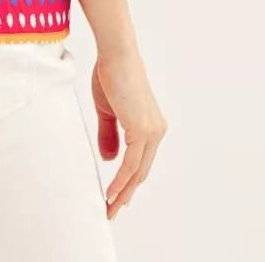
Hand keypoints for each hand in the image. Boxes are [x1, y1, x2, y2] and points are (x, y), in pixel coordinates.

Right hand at [91, 48, 167, 218]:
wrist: (116, 54)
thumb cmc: (111, 74)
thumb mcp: (108, 110)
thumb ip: (110, 134)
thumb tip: (110, 160)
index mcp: (150, 125)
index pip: (140, 161)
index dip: (128, 181)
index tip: (116, 196)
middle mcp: (156, 131)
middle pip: (141, 171)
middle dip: (126, 193)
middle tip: (112, 210)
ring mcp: (152, 131)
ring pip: (137, 172)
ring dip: (123, 192)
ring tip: (109, 208)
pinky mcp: (142, 131)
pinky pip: (131, 164)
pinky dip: (121, 180)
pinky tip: (111, 193)